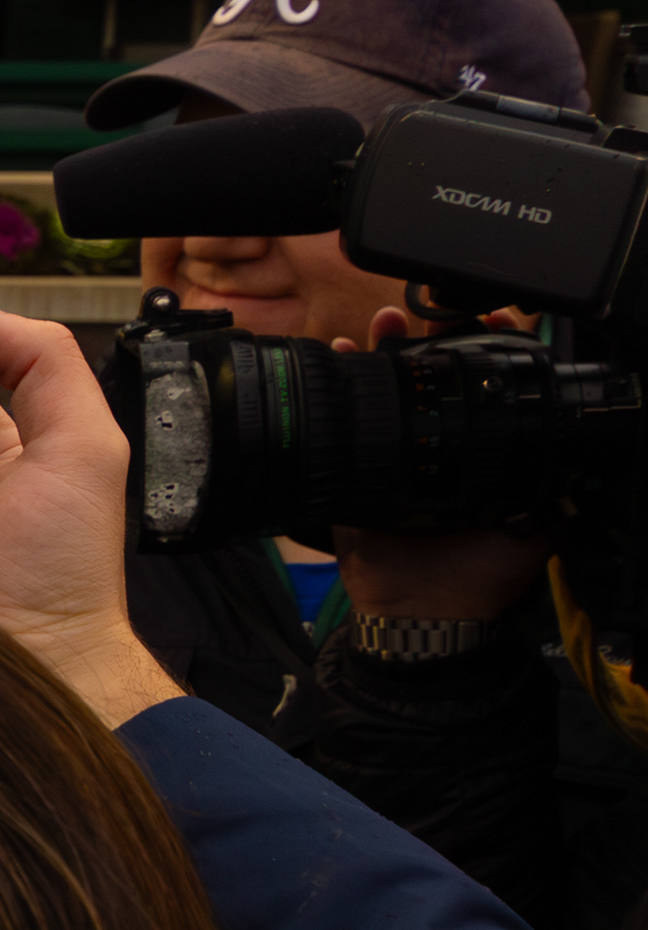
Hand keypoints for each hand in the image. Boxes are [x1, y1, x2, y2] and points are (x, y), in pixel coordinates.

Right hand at [329, 307, 554, 622]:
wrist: (428, 612)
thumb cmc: (484, 575)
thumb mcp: (540, 525)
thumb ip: (562, 490)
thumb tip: (594, 453)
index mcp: (477, 456)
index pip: (479, 391)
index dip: (481, 353)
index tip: (491, 322)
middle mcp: (434, 450)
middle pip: (426, 381)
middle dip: (425, 342)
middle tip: (425, 317)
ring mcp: (390, 460)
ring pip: (384, 394)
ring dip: (381, 353)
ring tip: (384, 325)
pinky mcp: (352, 475)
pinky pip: (338, 428)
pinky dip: (334, 390)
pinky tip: (341, 358)